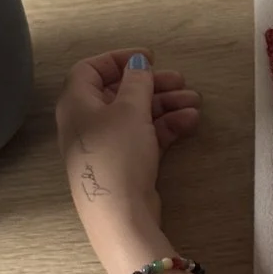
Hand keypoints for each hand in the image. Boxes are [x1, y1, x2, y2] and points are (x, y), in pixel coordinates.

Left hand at [56, 51, 199, 267]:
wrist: (119, 213)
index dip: (119, 60)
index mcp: (77, 103)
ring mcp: (106, 145)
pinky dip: (165, 127)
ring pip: (136, 115)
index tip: (148, 59)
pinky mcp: (124, 164)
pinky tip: (190, 122)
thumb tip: (137, 64)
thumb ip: (136, 82)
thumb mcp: (129, 109)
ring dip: (165, 105)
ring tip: (195, 102)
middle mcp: (87, 121)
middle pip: (120, 92)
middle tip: (181, 81)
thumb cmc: (117, 153)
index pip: (91, 69)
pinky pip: (144, 136)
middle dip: (153, 85)